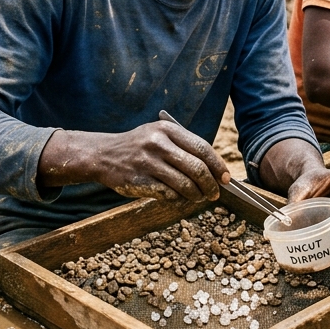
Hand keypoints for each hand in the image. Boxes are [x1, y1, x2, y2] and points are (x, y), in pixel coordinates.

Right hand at [84, 121, 229, 201]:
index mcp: (167, 129)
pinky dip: (178, 199)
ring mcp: (148, 162)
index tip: (226, 178)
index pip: (202, 148)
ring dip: (196, 195)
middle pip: (197, 168)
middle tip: (215, 193)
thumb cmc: (138, 147)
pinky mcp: (140, 180)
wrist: (103, 155)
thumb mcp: (159, 136)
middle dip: (210, 184)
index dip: (218, 165)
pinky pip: (169, 194)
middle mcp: (158, 143)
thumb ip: (183, 147)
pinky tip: (179, 198)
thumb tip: (214, 170)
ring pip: (185, 184)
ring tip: (198, 197)